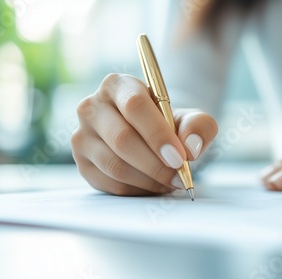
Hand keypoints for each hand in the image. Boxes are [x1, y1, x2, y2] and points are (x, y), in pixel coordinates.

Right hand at [71, 73, 217, 195]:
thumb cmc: (168, 124)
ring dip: (149, 179)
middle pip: (122, 139)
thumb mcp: (191, 118)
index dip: (158, 134)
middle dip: (156, 164)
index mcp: (117, 85)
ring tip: (170, 182)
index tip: (180, 157)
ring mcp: (81, 136)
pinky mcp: (82, 163)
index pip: (134, 105)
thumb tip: (190, 147)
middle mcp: (92, 107)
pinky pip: (110, 183)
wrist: (150, 136)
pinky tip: (154, 185)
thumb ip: (199, 126)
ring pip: (115, 165)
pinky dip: (137, 189)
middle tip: (179, 176)